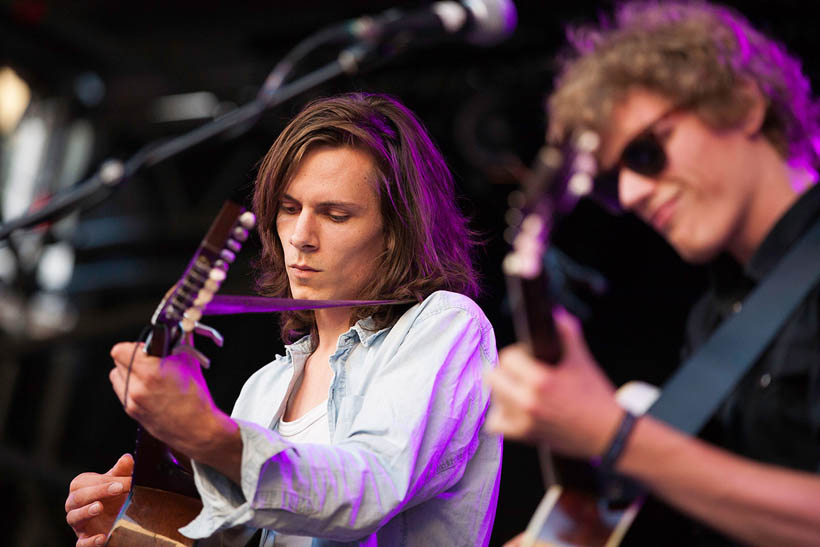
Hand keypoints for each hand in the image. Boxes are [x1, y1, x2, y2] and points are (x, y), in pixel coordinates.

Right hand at [65, 453, 132, 546]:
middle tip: (118, 488)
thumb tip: (127, 458)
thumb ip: (122, 471)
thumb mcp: (118, 481)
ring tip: (99, 507)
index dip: (104, 482)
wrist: (116, 516)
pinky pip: (81, 543)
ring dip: (86, 512)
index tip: (123, 482)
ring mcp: (77, 523)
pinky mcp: (83, 539)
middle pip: (79, 497)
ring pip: (74, 517)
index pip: (87, 483)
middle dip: (98, 492)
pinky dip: (89, 542)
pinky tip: (102, 538)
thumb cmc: (114, 494)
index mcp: (81, 486)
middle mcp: (74, 504)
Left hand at [108, 341, 223, 456]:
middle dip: (133, 357)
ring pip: (117, 376)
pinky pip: (122, 390)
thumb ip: (178, 343)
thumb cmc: (197, 399)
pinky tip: (148, 388)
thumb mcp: (190, 363)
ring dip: (128, 371)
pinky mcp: (131, 412)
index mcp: (150, 373)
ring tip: (147, 375)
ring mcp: (132, 402)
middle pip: (117, 361)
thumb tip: (175, 330)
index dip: (134, 346)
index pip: (120, 350)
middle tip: (150, 360)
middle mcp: (137, 388)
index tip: (147, 348)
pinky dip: (131, 385)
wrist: (198, 429)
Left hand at [484, 310, 623, 458]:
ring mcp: (525, 421)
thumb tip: (556, 314)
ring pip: (494, 398)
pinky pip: (495, 423)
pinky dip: (500, 416)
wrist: (609, 434)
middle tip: (520, 372)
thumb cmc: (596, 397)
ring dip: (503, 391)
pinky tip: (513, 410)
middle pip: (493, 377)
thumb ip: (567, 333)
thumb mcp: (582, 361)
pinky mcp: (525, 436)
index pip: (508, 357)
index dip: (518, 354)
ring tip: (520, 389)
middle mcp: (529, 401)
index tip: (528, 357)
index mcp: (542, 381)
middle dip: (506, 370)